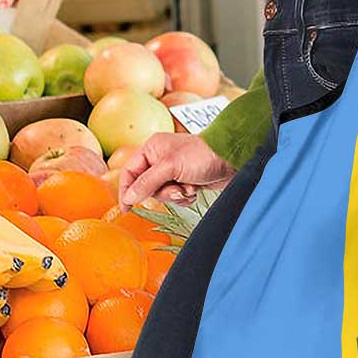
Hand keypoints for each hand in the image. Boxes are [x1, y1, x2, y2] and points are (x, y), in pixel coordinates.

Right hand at [118, 133, 235, 209]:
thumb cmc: (202, 155)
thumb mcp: (170, 167)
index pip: (129, 172)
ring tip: (189, 187)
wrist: (231, 159)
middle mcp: (160, 159)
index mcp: (152, 149)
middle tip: (176, 189)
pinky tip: (195, 189)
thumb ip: (147, 182)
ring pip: (162, 194)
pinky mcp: (185, 181)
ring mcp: (173, 171)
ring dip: (176, 195)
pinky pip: (176, 197)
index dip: (126, 190)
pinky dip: (185, 197)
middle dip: (162, 192)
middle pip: (146, 187)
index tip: (126, 208)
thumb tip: (129, 197)